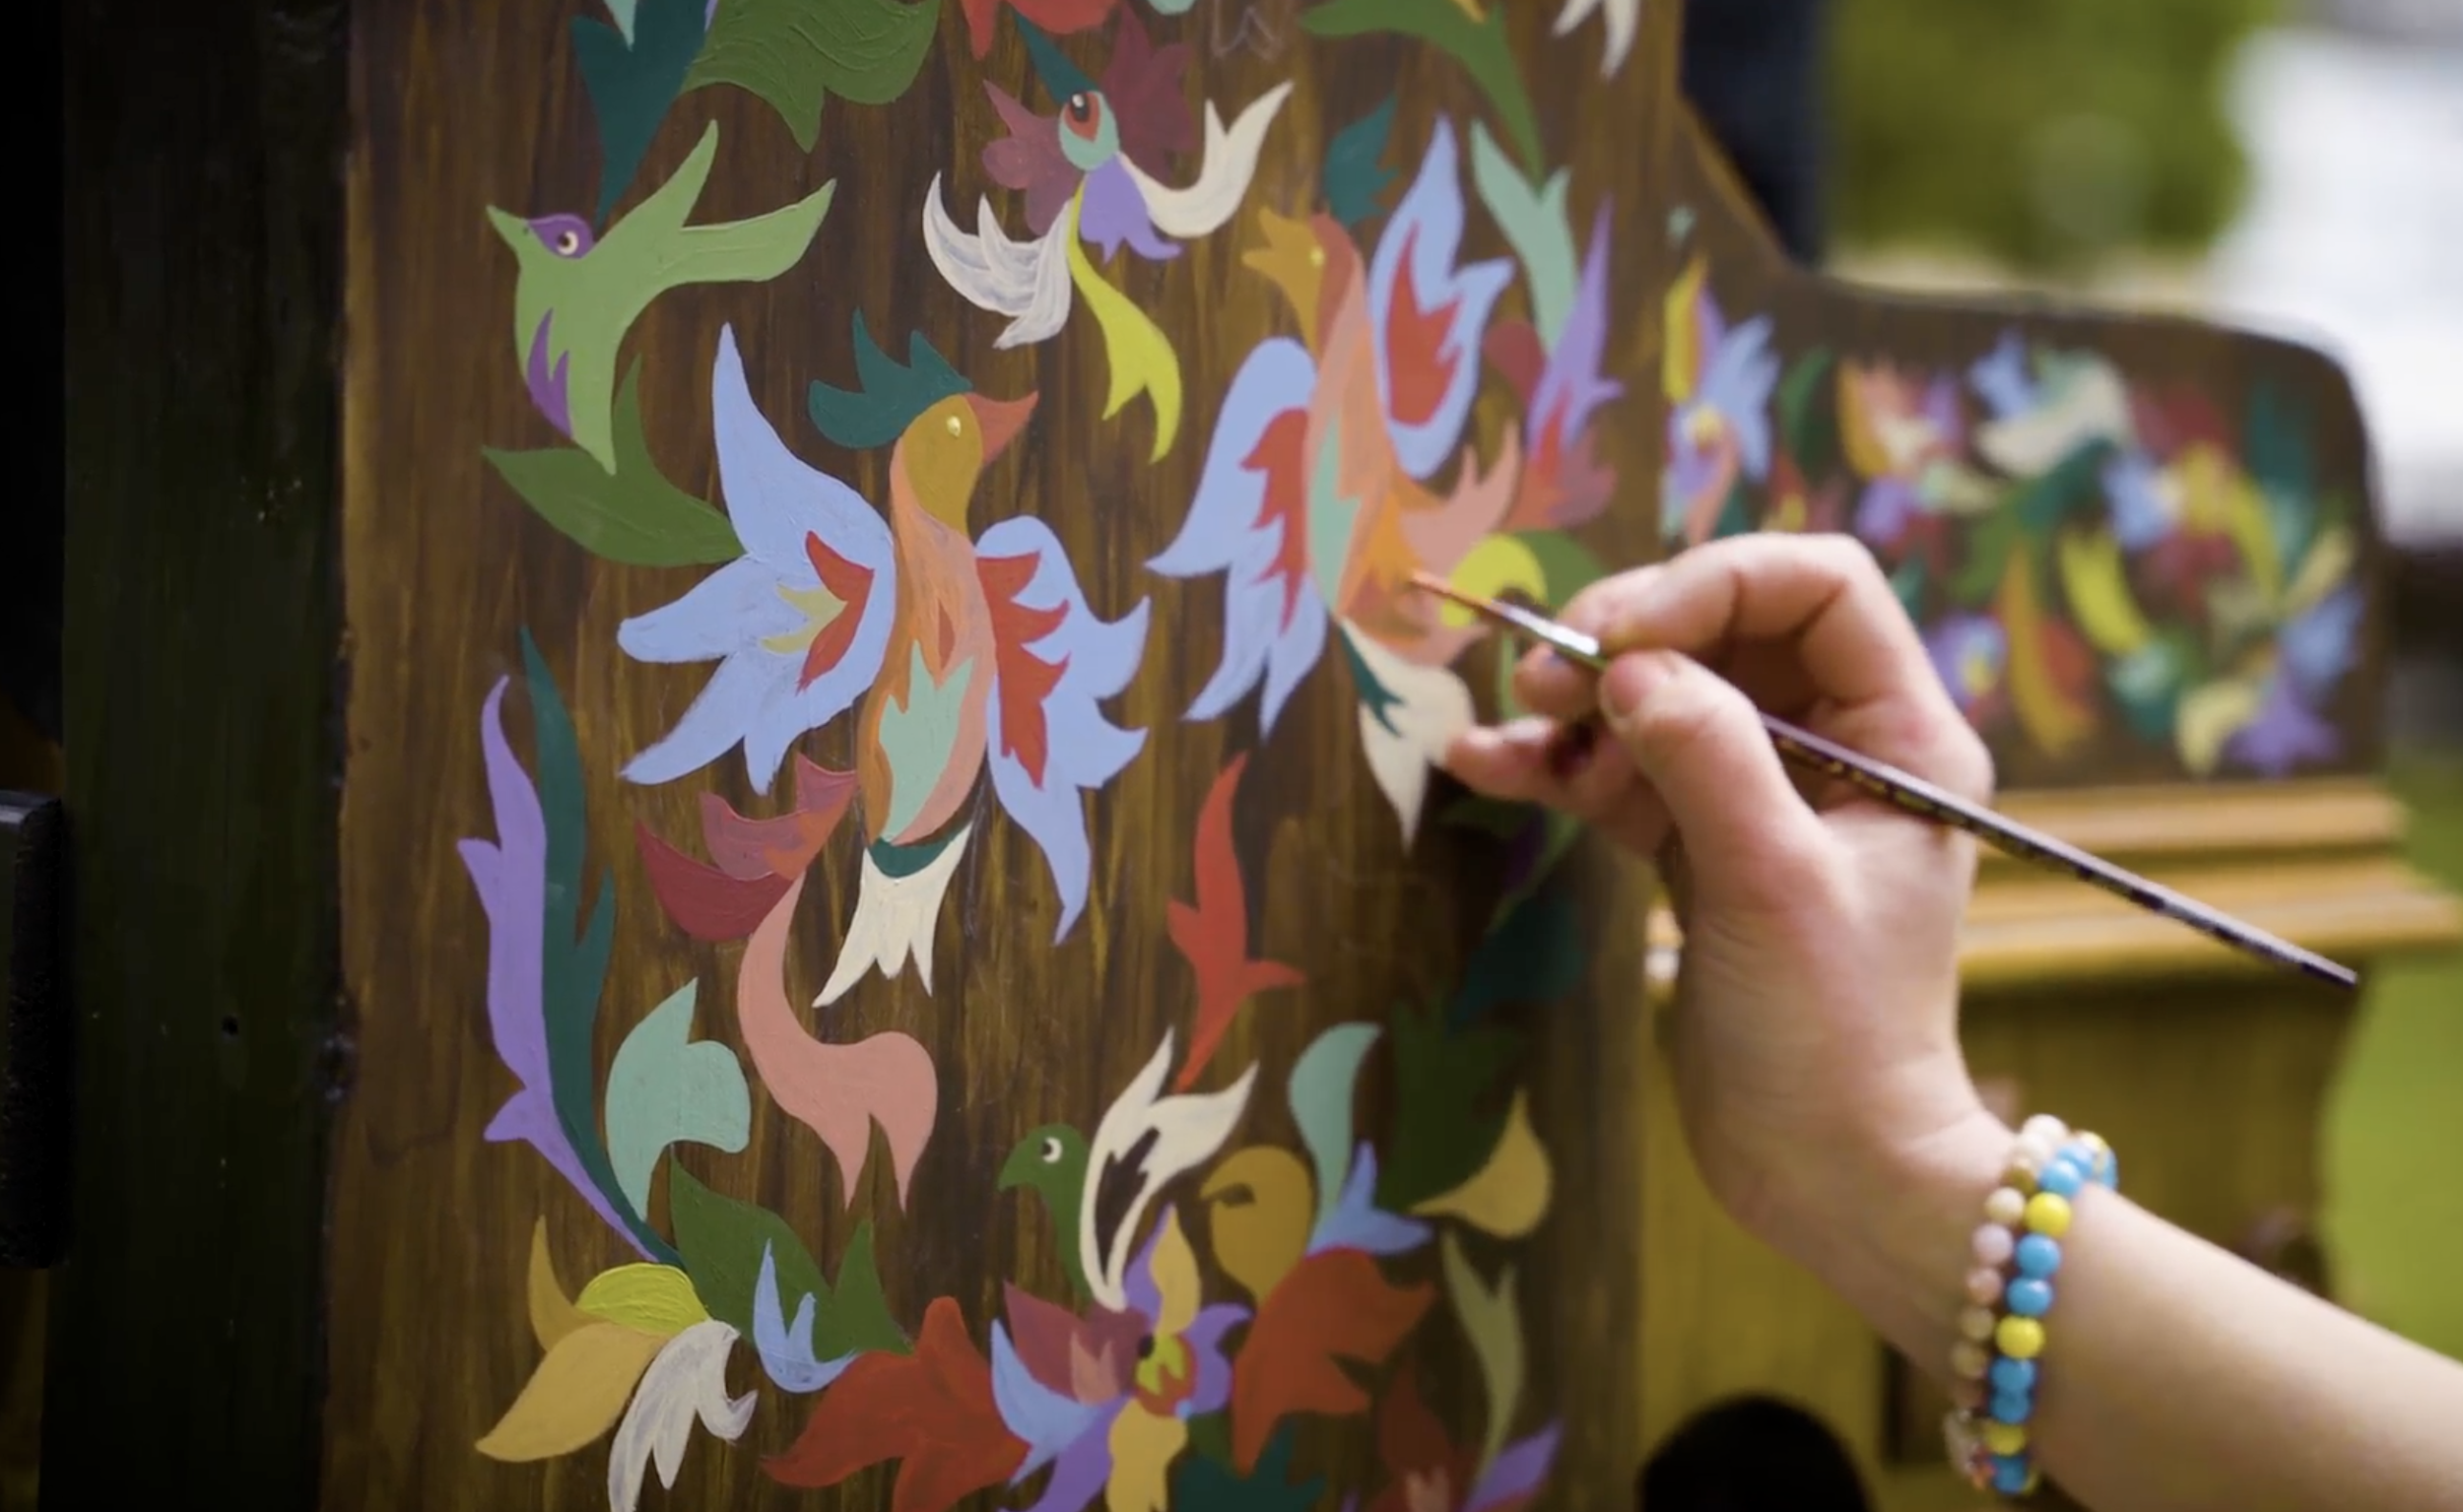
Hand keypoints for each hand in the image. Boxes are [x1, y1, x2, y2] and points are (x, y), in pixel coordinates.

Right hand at [1440, 534, 2000, 1260]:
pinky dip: (1560, 765)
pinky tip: (1487, 762)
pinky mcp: (1702, 850)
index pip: (1815, 587)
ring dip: (1578, 703)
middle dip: (1628, 639)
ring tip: (1511, 727)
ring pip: (1661, 698)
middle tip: (1547, 677)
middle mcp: (1838, 747)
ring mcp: (1764, 797)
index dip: (1713, 586)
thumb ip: (1704, 757)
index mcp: (1901, 734)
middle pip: (1723, 628)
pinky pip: (1624, 774)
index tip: (1621, 642)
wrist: (1830, 1174)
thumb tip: (1625, 666)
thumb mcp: (1772, 883)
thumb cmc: (1837, 1036)